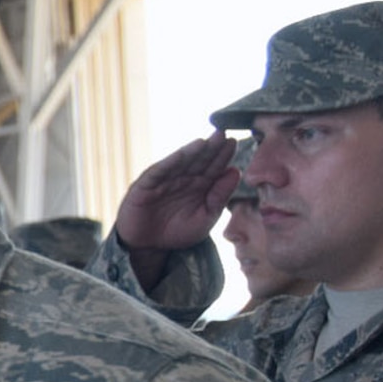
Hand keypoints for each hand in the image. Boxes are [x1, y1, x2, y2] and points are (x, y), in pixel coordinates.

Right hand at [114, 131, 238, 252]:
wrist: (147, 248)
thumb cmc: (177, 232)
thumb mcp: (205, 217)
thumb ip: (220, 196)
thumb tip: (235, 171)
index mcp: (200, 186)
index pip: (214, 167)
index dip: (223, 155)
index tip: (233, 143)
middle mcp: (183, 179)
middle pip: (200, 160)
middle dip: (211, 147)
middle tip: (223, 133)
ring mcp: (165, 180)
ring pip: (182, 162)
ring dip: (194, 150)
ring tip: (207, 140)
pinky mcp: (146, 184)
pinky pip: (160, 170)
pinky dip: (172, 161)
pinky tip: (185, 152)